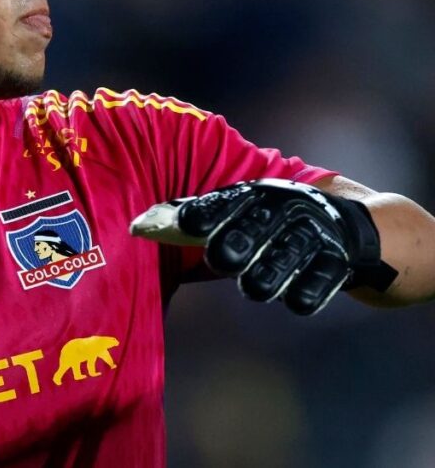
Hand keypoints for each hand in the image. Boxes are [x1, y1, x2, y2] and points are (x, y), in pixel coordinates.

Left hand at [130, 179, 397, 314]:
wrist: (354, 227)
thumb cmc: (276, 219)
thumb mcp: (245, 206)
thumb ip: (197, 214)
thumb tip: (137, 225)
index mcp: (254, 196)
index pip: (218, 206)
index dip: (198, 217)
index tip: (183, 225)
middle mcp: (281, 212)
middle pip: (235, 245)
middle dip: (226, 254)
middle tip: (224, 258)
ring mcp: (311, 238)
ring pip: (263, 279)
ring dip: (258, 283)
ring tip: (259, 281)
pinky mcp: (336, 265)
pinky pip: (306, 295)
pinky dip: (298, 297)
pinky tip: (298, 291)